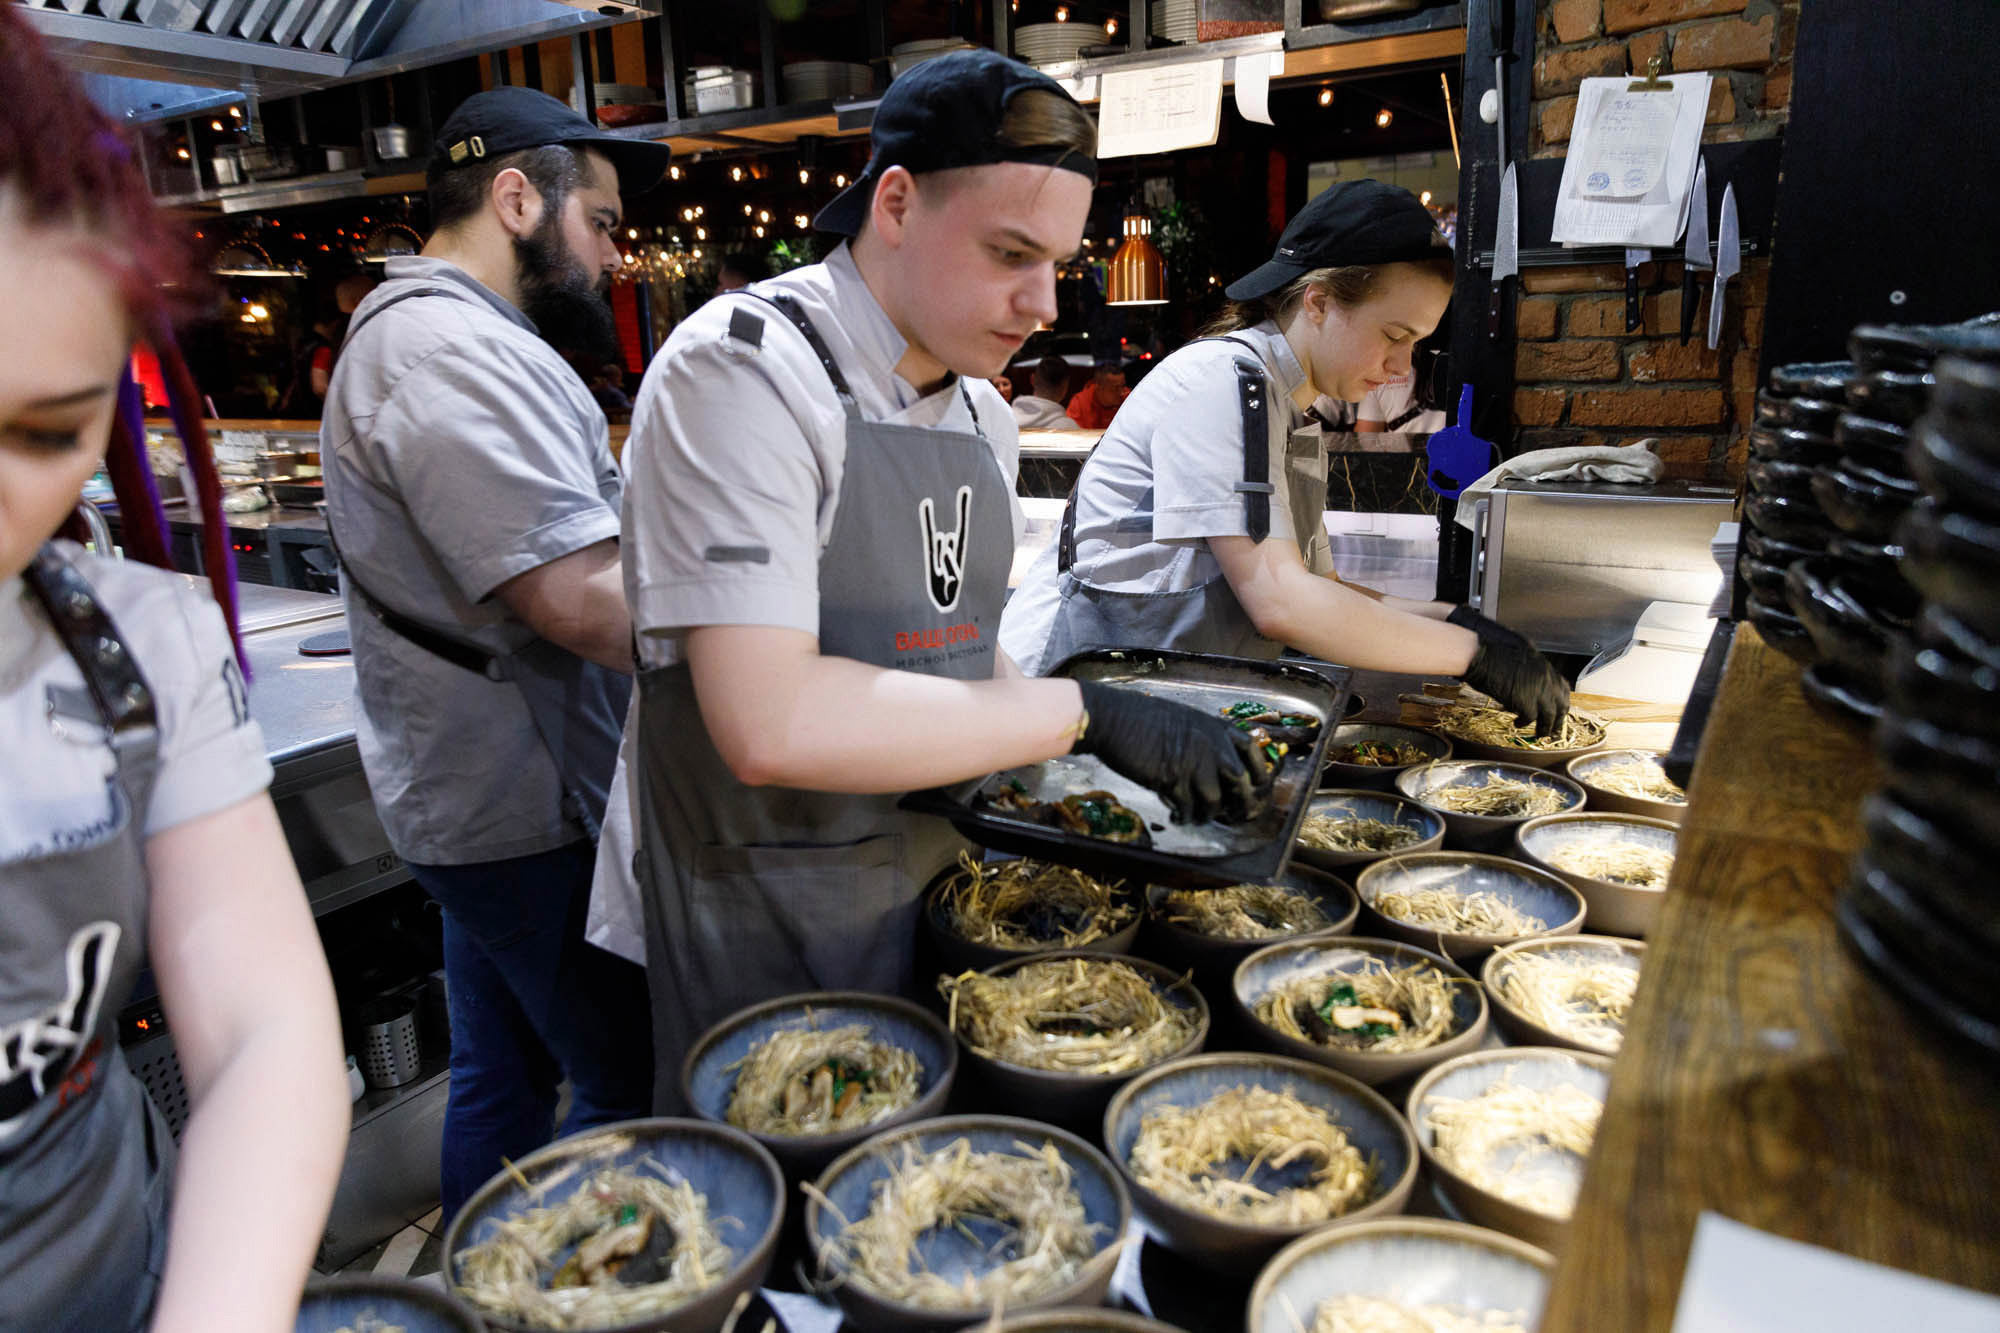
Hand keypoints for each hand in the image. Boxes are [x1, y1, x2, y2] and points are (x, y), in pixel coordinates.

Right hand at [1072, 681, 1272, 822]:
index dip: (1259, 770)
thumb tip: (1209, 761)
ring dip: (1208, 815)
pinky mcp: (1173, 781)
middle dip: (1241, 803)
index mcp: (1214, 727)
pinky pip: (1188, 808)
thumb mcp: (1182, 718)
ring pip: (1215, 801)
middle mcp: (1210, 745)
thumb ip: (1200, 738)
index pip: (1250, 749)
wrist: (1114, 718)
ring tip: (1198, 818)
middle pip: (1240, 781)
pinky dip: (1185, 818)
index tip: (1258, 785)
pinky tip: (1177, 817)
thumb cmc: (1140, 716)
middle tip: (1235, 815)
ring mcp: (1193, 763)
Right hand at [1449, 606, 1570, 736]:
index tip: (1558, 707)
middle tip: (1555, 729)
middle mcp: (1545, 677)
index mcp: (1543, 664)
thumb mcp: (1517, 653)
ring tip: (1540, 734)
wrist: (1479, 653)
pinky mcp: (1526, 701)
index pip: (1561, 685)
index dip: (1560, 699)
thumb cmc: (1490, 650)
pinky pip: (1531, 718)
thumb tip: (1525, 677)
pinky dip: (1524, 723)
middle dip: (1559, 718)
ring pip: (1550, 714)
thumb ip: (1526, 667)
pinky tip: (1517, 724)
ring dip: (1545, 727)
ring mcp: (1538, 689)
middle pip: (1561, 702)